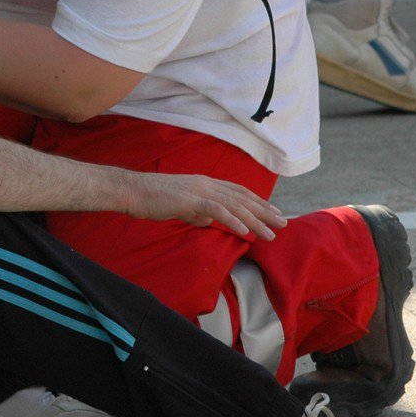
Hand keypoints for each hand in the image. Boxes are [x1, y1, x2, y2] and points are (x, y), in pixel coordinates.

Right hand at [124, 175, 286, 239]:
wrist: (132, 191)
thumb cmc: (151, 199)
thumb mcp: (179, 206)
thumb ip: (196, 212)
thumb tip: (208, 221)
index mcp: (204, 183)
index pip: (238, 192)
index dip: (258, 202)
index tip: (273, 212)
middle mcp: (206, 183)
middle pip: (242, 198)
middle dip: (265, 211)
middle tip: (283, 223)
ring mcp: (199, 190)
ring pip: (235, 205)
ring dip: (256, 220)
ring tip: (271, 233)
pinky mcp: (190, 199)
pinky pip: (218, 211)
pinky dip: (234, 221)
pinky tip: (246, 232)